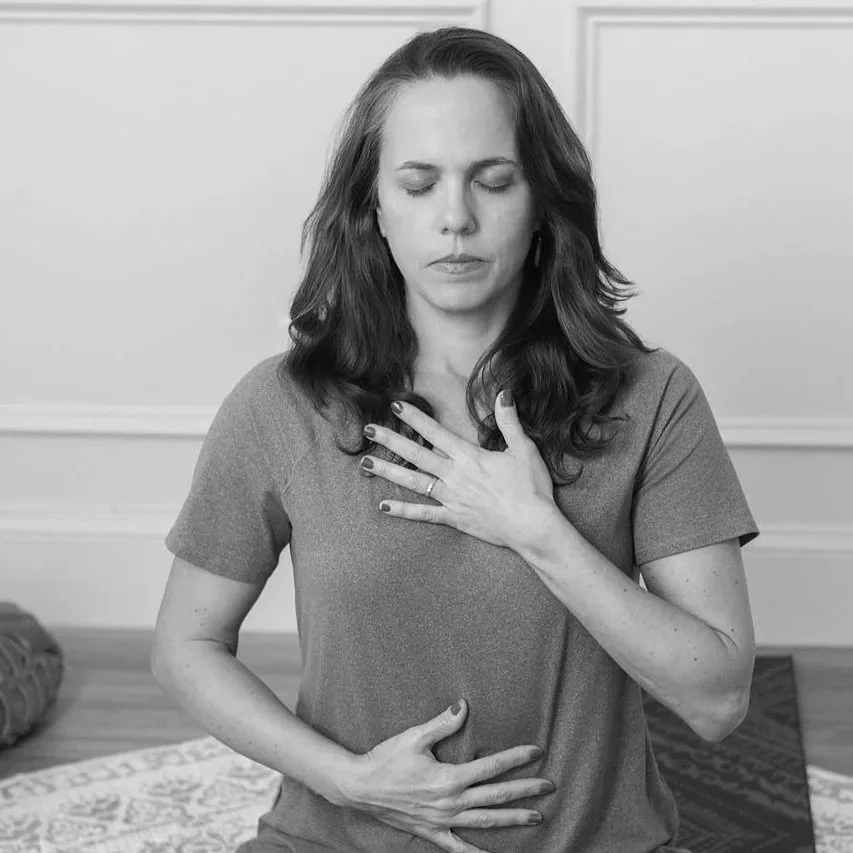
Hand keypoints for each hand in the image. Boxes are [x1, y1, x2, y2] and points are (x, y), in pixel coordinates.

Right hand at [341, 699, 553, 852]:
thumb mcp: (414, 736)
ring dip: (513, 818)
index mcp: (449, 777)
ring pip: (485, 821)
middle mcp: (450, 802)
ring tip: (536, 817)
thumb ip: (442, 724)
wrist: (359, 787)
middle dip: (525, 791)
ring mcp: (442, 821)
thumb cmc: (386, 758)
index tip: (537, 752)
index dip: (516, 759)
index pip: (492, 767)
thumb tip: (464, 706)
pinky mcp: (432, 832)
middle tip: (550, 786)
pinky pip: (458, 848)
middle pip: (496, 796)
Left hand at [361, 391, 562, 551]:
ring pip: (413, 482)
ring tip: (364, 464)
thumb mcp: (524, 450)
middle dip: (390, 440)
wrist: (533, 527)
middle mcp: (455, 475)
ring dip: (388, 472)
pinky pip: (424, 514)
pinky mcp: (454, 518)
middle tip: (367, 429)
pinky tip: (384, 506)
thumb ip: (509, 422)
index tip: (395, 405)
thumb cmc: (532, 488)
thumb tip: (503, 394)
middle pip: (416, 454)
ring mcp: (451, 498)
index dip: (414, 418)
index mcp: (469, 457)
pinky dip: (403, 511)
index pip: (435, 432)